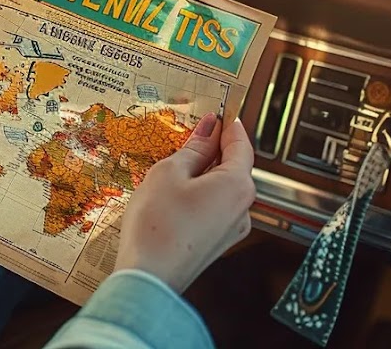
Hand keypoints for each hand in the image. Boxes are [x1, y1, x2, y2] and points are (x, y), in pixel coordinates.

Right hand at [114, 114, 256, 291]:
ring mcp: (231, 230)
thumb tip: (208, 128)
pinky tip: (173, 196)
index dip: (227, 125)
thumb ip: (193, 148)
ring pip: (221, 190)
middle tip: (189, 135)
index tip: (217, 111)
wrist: (148, 279)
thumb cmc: (157, 225)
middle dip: (213, 150)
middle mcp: (242, 208)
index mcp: (237, 185)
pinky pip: (213, 209)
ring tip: (172, 168)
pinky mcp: (216, 244)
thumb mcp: (169, 173)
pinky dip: (198, 196)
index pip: (240, 144)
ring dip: (202, 175)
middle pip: (233, 167)